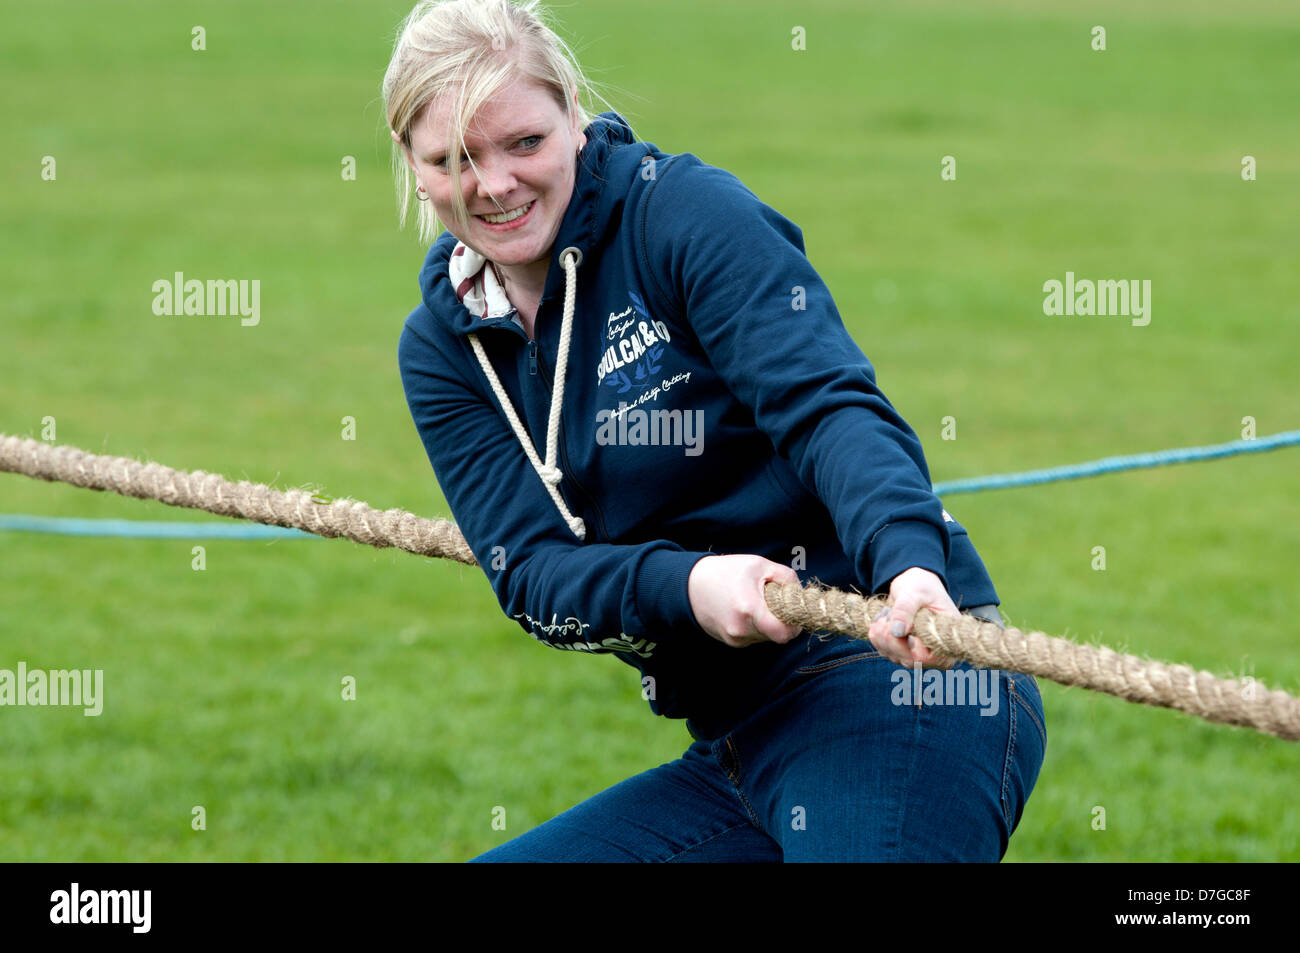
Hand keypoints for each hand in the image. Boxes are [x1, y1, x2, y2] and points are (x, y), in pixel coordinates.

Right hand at [687, 554, 803, 647]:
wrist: (690, 586)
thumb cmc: (726, 572)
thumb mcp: (759, 565)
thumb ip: (786, 577)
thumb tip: (801, 595)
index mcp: (749, 609)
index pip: (784, 634)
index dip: (795, 625)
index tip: (793, 611)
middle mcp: (741, 629)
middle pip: (777, 635)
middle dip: (781, 620)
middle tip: (773, 601)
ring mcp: (734, 639)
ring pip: (766, 637)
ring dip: (767, 623)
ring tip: (754, 603)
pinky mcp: (730, 642)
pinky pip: (754, 637)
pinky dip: (755, 626)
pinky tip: (744, 610)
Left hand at [867, 566, 957, 667]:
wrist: (912, 585)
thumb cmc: (921, 586)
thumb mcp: (914, 592)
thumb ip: (905, 610)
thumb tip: (897, 633)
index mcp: (945, 638)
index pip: (931, 659)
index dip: (913, 649)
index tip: (906, 631)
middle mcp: (933, 651)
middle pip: (908, 660)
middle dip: (892, 637)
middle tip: (890, 613)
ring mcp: (916, 653)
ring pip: (892, 655)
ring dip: (883, 632)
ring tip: (890, 611)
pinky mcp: (900, 651)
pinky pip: (882, 649)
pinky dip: (877, 632)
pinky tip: (885, 617)